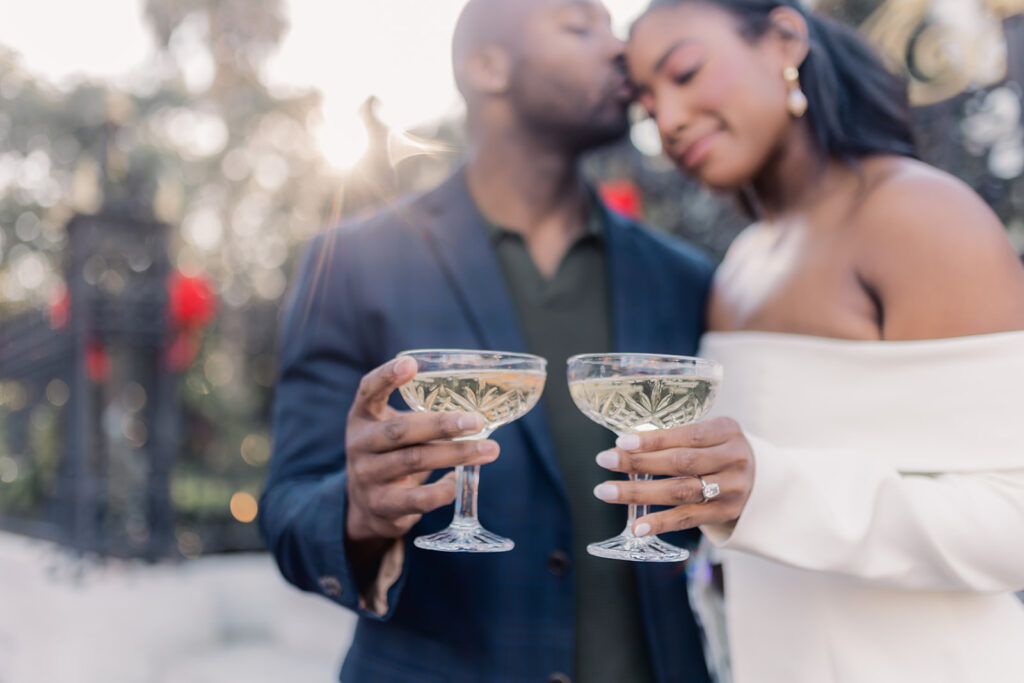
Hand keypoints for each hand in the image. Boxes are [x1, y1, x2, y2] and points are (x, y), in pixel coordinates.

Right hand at [345, 356, 498, 542]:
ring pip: (414, 461)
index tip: (411, 363)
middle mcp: (360, 445)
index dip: (387, 376)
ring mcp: (367, 476)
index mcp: (363, 417)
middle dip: (442, 424)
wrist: (366, 506)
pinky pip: (418, 498)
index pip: (368, 390)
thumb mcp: (391, 430)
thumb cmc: (391, 456)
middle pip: (400, 431)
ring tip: (489, 449)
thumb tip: (476, 410)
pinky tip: (460, 479)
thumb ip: (419, 417)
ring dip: (456, 454)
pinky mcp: (382, 506)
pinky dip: (444, 489)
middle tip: (477, 421)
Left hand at [593, 417, 754, 535]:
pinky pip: (688, 519)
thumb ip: (677, 437)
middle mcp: (733, 459)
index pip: (687, 435)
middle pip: (681, 463)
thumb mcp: (710, 433)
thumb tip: (626, 445)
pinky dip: (661, 523)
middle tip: (605, 460)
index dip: (653, 440)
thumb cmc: (720, 450)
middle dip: (638, 462)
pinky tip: (637, 526)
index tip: (622, 441)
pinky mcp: (725, 514)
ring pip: (681, 492)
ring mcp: (731, 489)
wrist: (762, 479)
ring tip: (607, 491)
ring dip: (639, 493)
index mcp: (727, 431)